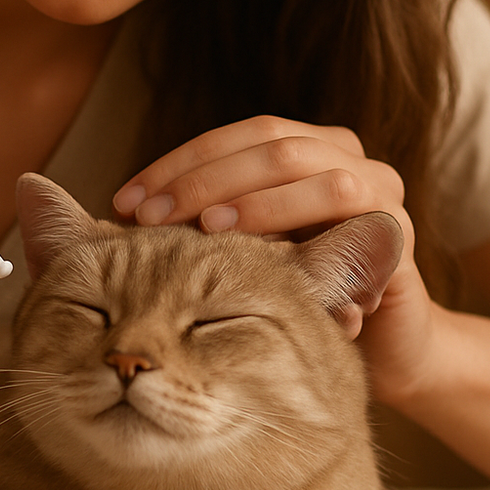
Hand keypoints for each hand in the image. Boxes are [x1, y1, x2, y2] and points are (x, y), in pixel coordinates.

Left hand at [112, 115, 438, 401]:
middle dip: (206, 179)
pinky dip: (313, 238)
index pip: (234, 136)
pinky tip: (268, 264)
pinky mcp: (400, 238)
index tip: (125, 202)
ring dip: (257, 200)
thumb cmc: (293, 300)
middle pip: (272, 142)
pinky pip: (360, 222)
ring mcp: (381, 192)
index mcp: (301, 148)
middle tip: (154, 220)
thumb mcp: (234, 257)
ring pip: (319, 172)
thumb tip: (89, 208)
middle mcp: (344, 157)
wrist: (379, 353)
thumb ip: (189, 223)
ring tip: (209, 233)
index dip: (178, 163)